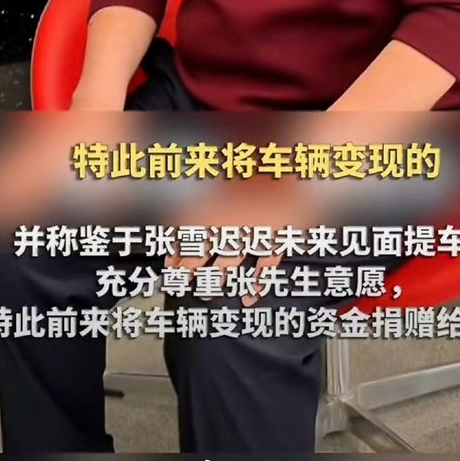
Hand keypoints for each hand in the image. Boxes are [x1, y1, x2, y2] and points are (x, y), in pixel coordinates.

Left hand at [163, 176, 313, 306]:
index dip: (175, 255)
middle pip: (201, 257)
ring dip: (215, 283)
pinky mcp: (277, 241)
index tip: (170, 265)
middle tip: (182, 285)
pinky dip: (257, 284)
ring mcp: (253, 237)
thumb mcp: (218, 172)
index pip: (186, 238)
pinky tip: (249, 297)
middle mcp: (228, 226)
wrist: (289, 165)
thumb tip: (181, 213)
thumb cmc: (253, 163)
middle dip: (189, 274)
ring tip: (207, 294)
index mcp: (211, 209)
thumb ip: (199, 190)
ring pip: (228, 267)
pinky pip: (265, 268)